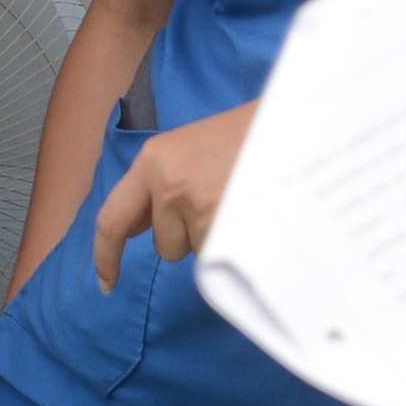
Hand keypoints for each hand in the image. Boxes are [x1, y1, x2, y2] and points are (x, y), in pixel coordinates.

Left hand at [83, 103, 259, 286]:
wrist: (299, 122)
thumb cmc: (251, 136)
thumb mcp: (194, 149)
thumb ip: (164, 184)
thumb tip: (138, 229)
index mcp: (154, 158)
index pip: (113, 219)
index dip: (106, 255)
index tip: (105, 282)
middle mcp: (168, 181)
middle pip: (163, 244)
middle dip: (188, 237)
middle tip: (222, 200)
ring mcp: (196, 203)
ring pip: (196, 252)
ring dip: (215, 238)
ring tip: (240, 201)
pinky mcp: (225, 221)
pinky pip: (222, 257)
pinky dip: (236, 246)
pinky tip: (253, 213)